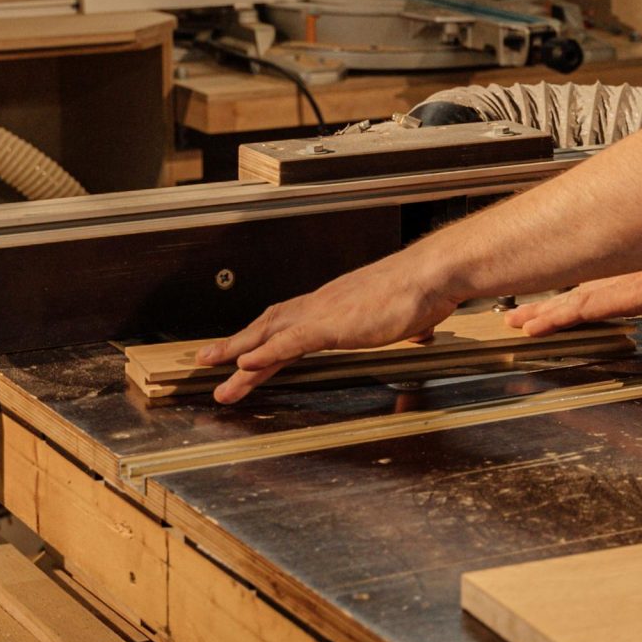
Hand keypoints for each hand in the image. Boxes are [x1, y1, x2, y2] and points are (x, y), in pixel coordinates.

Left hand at [196, 262, 458, 404]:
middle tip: (206, 360)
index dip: (263, 334)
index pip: (290, 320)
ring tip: (211, 366)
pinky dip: (264, 353)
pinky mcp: (333, 325)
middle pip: (269, 325)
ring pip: (269, 333)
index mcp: (337, 302)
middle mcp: (323, 303)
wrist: (435, 274)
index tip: (244, 349)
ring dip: (237, 351)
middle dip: (235, 343)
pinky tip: (244, 364)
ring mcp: (325, 313)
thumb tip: (423, 331)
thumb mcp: (412, 314)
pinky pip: (290, 342)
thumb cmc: (427, 291)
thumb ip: (408, 324)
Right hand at [503, 250, 641, 362]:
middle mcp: (626, 276)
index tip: (532, 326)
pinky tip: (562, 296)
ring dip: (550, 299)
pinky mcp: (631, 267)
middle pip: (575, 295)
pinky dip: (570, 290)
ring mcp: (626, 270)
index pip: (591, 304)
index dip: (560, 316)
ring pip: (579, 286)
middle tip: (510, 321)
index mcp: (640, 285)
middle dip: (542, 309)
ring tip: (521, 311)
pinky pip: (591, 280)